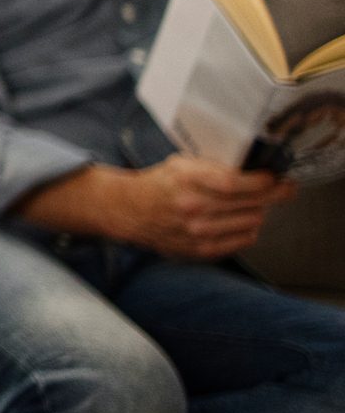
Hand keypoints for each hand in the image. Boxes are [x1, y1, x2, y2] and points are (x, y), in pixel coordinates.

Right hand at [106, 156, 293, 257]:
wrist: (131, 212)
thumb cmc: (160, 184)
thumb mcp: (181, 163)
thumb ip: (214, 165)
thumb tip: (254, 169)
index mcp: (187, 181)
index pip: (235, 183)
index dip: (263, 181)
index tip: (274, 177)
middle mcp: (193, 208)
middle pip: (251, 203)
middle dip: (274, 194)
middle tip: (282, 189)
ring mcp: (199, 232)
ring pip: (253, 220)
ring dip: (259, 210)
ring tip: (252, 203)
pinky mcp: (203, 249)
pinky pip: (245, 239)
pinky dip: (250, 228)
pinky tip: (242, 219)